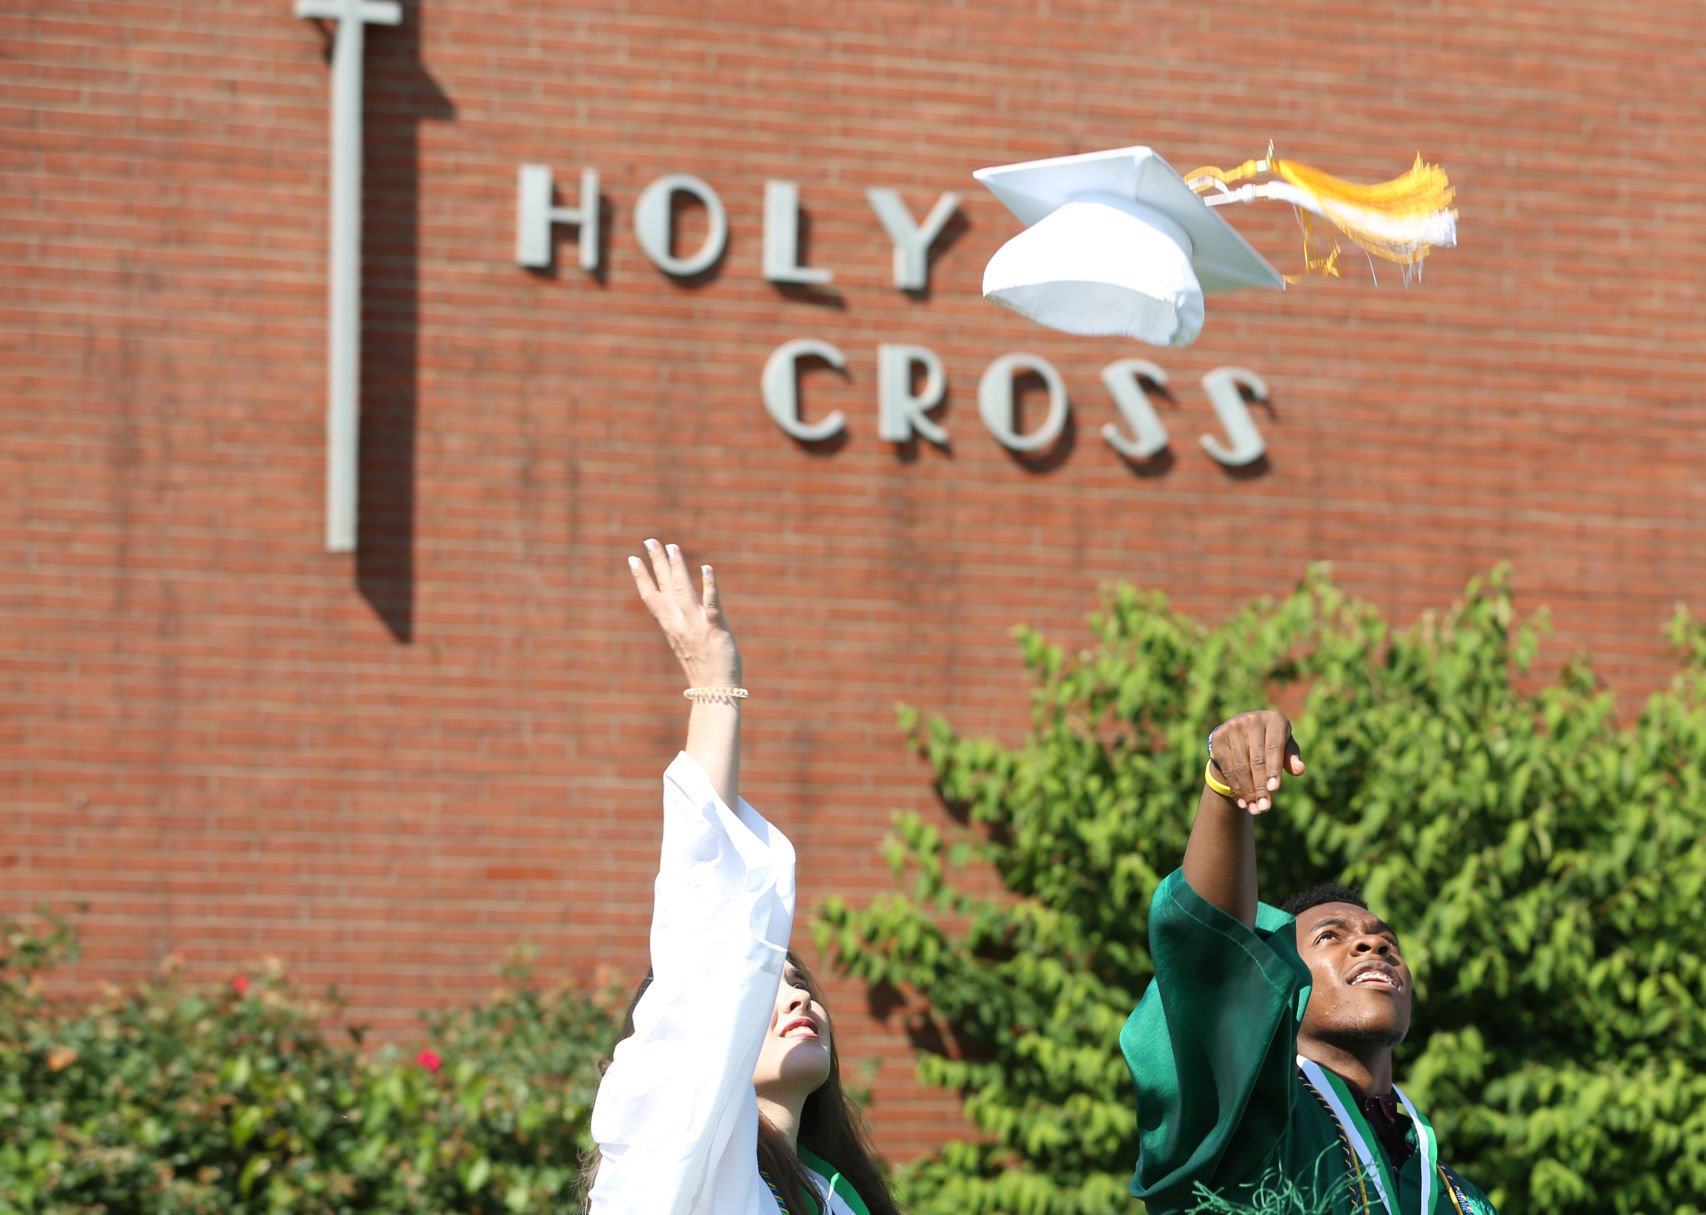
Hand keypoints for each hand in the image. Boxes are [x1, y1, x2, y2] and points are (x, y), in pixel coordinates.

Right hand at [628, 539, 741, 690]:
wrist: (714, 691)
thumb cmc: (703, 668)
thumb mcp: (685, 644)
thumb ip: (680, 625)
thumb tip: (676, 611)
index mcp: (670, 627)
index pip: (652, 598)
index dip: (642, 578)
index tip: (633, 559)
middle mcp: (679, 623)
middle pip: (665, 588)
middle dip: (657, 563)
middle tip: (650, 540)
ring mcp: (696, 625)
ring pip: (684, 590)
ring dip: (677, 567)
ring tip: (672, 547)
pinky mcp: (715, 629)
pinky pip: (711, 604)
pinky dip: (709, 585)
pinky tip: (706, 568)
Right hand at [1207, 710, 1304, 812]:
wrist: (1244, 732)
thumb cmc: (1272, 742)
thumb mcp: (1285, 747)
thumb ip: (1292, 758)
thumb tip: (1300, 770)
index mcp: (1275, 720)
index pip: (1274, 748)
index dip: (1274, 770)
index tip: (1275, 790)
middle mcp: (1252, 719)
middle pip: (1257, 760)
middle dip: (1260, 787)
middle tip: (1264, 808)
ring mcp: (1233, 727)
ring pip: (1241, 767)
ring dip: (1247, 791)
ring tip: (1254, 809)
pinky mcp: (1218, 738)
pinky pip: (1228, 768)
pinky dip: (1235, 787)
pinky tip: (1242, 802)